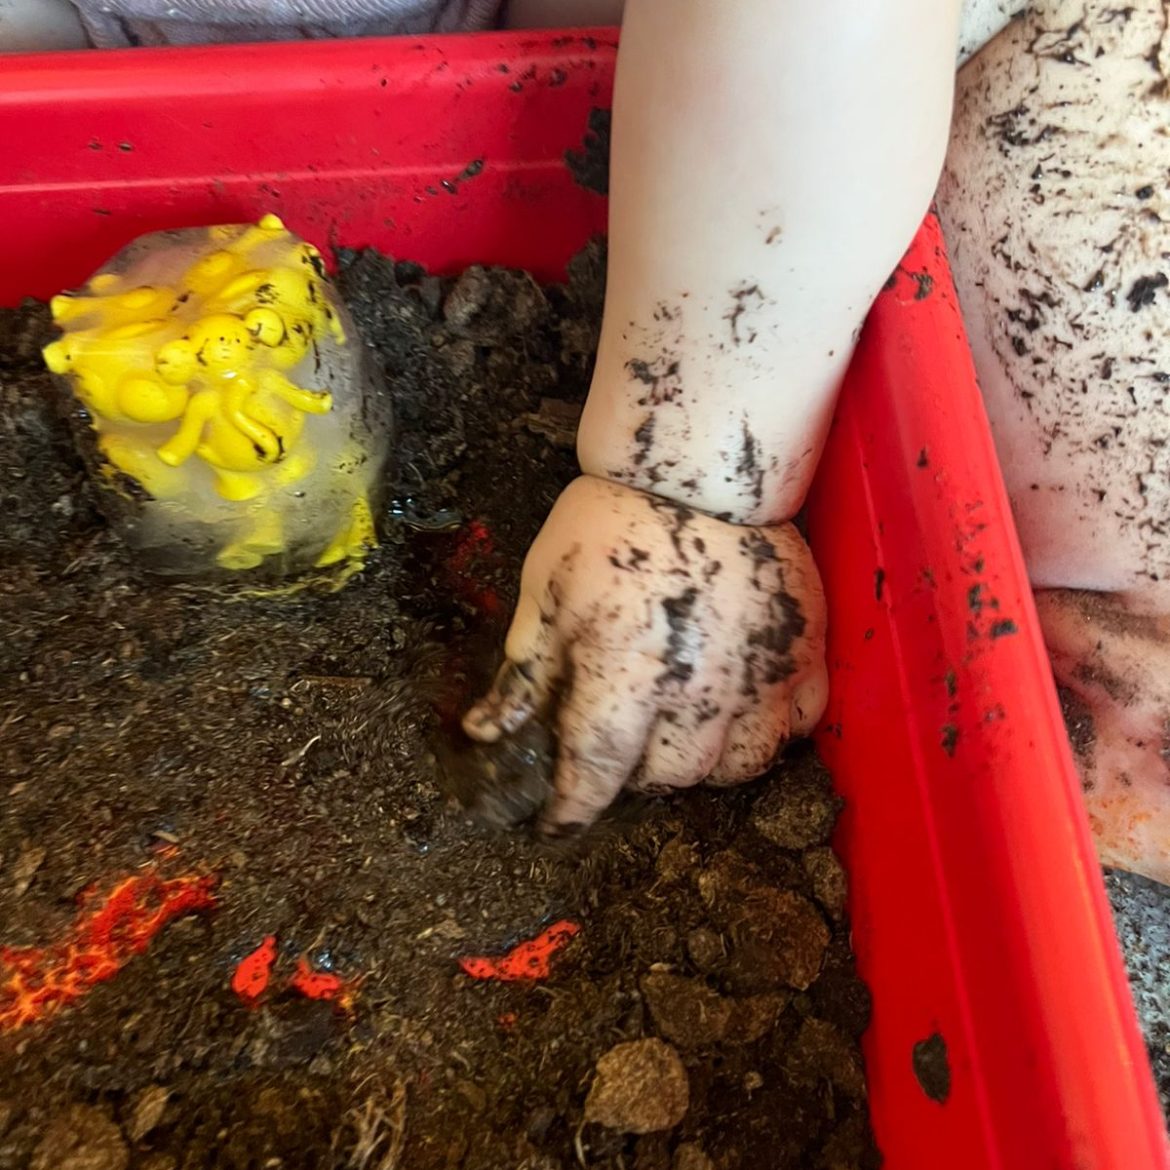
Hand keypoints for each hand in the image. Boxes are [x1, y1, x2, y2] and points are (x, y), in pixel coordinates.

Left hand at [462, 475, 827, 835]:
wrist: (699, 466)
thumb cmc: (610, 521)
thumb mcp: (545, 589)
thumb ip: (523, 669)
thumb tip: (485, 733)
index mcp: (624, 672)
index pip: (594, 771)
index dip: (572, 808)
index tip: (558, 822)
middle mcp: (697, 687)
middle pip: (669, 776)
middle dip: (636, 774)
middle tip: (622, 744)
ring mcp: (760, 672)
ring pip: (737, 765)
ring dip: (702, 763)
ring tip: (680, 732)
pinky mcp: (805, 650)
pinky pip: (798, 725)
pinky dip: (769, 733)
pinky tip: (742, 710)